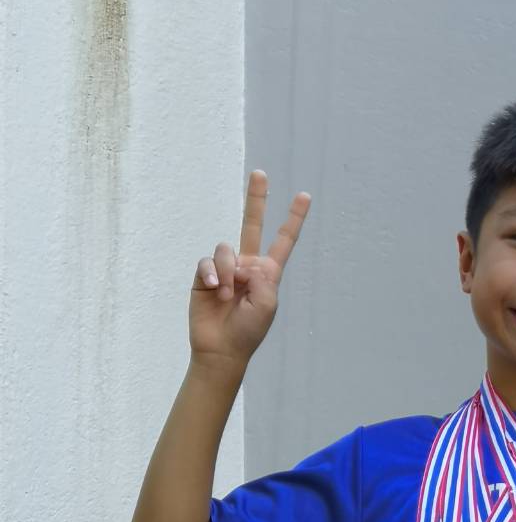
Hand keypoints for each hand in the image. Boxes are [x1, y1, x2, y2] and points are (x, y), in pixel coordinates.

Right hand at [189, 170, 310, 368]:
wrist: (221, 348)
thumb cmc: (248, 330)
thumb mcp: (266, 304)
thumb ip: (263, 276)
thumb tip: (243, 260)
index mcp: (268, 273)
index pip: (283, 241)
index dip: (293, 219)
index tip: (304, 196)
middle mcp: (248, 265)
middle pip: (252, 225)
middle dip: (256, 199)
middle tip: (260, 173)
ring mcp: (226, 268)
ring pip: (226, 249)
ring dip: (228, 273)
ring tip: (227, 296)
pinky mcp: (205, 274)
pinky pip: (208, 260)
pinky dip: (213, 273)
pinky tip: (215, 288)